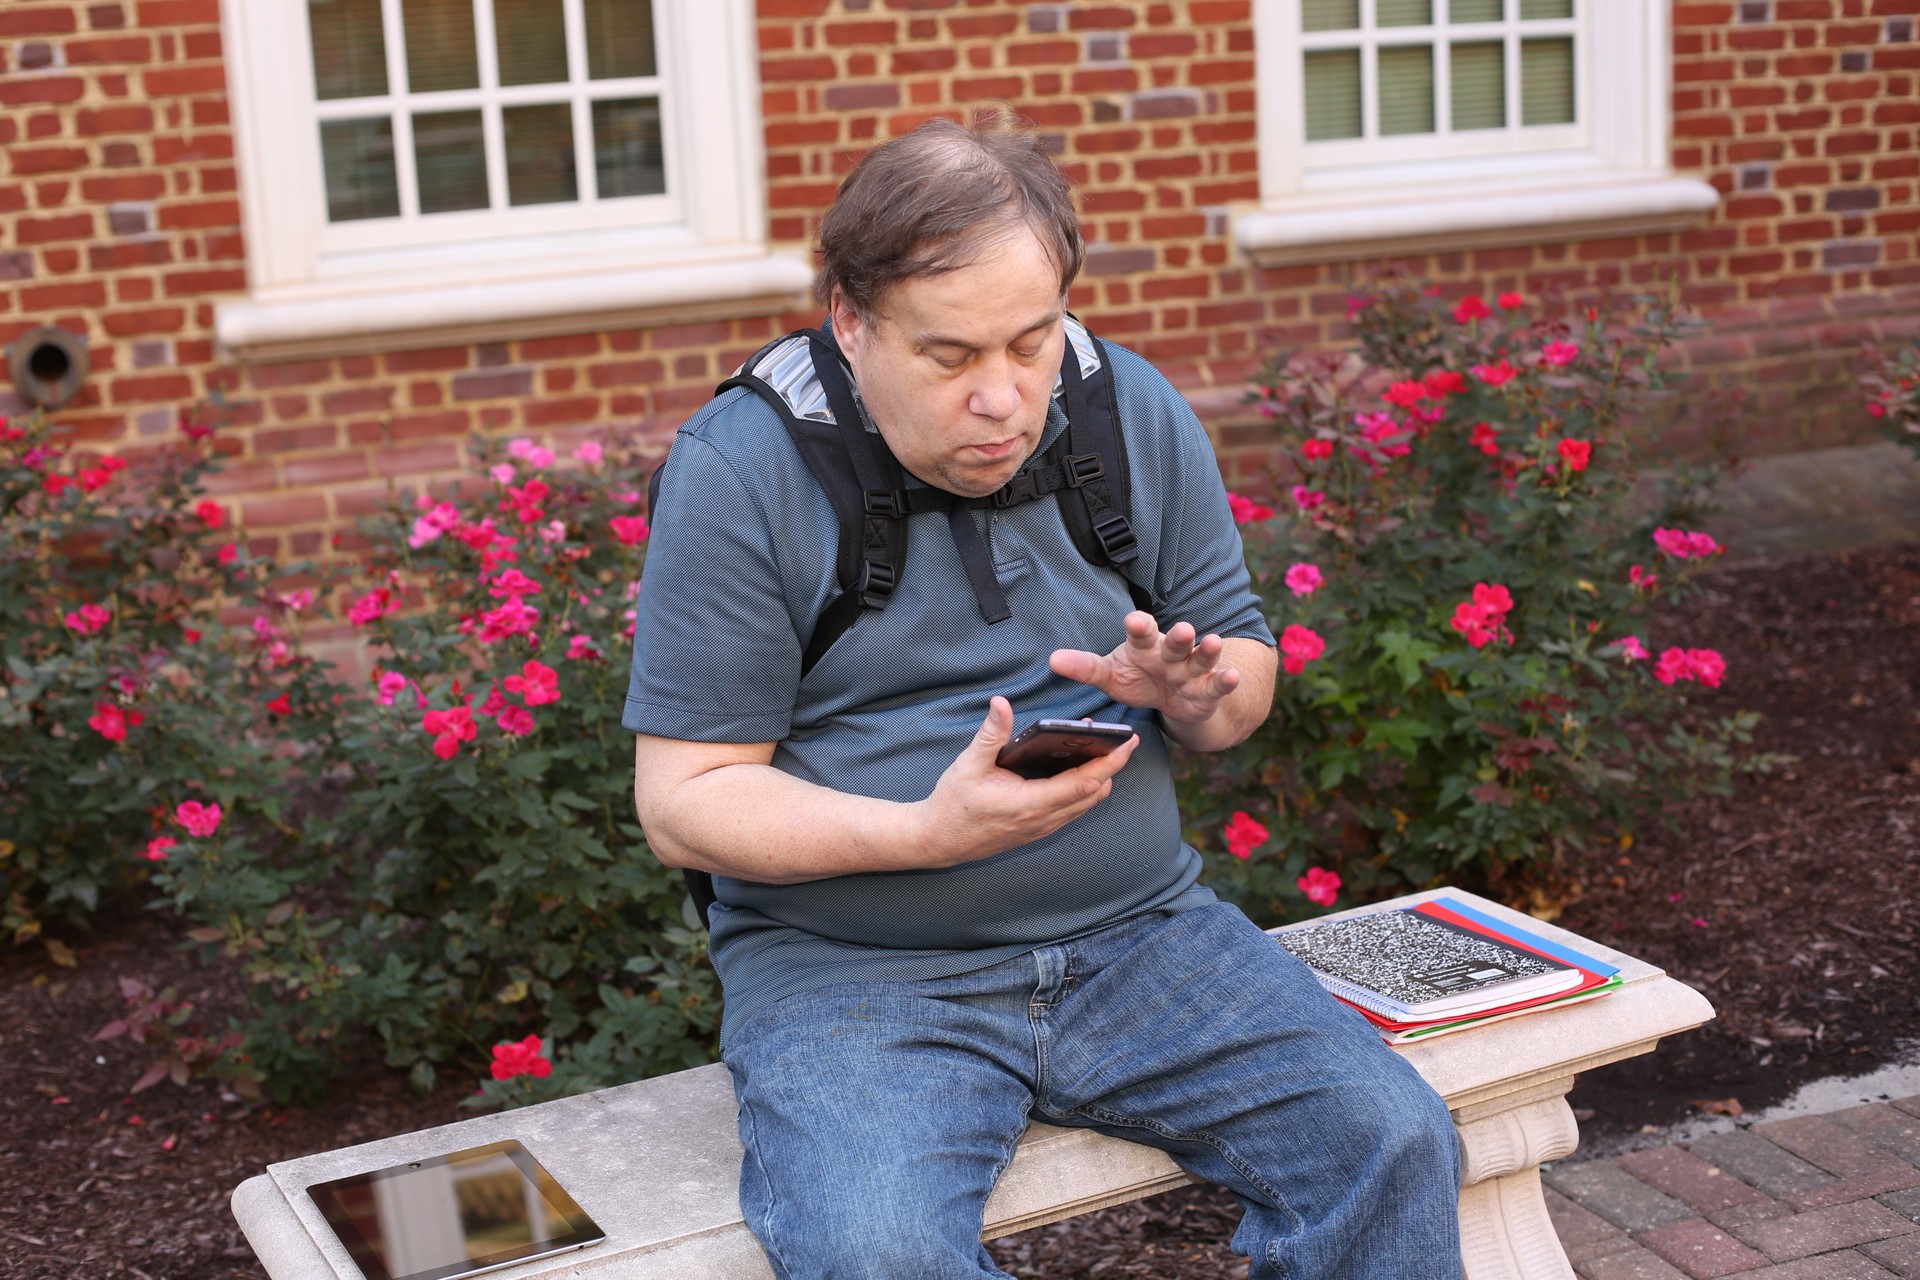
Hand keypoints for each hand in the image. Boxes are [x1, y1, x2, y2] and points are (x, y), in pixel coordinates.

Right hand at [914, 696, 1137, 864]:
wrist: (938, 840)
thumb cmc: (953, 803)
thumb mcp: (969, 764)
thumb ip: (991, 734)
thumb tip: (1002, 703)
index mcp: (1031, 803)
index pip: (1084, 782)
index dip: (1111, 762)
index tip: (1128, 743)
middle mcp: (1044, 820)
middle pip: (1094, 792)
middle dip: (1112, 766)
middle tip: (1123, 738)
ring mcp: (1043, 828)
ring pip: (1087, 803)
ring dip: (1100, 777)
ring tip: (1103, 748)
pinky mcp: (1039, 830)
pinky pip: (1074, 809)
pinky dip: (1086, 788)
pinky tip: (1080, 768)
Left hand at [1049, 611, 1240, 729]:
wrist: (1174, 702)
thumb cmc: (1139, 680)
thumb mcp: (1111, 676)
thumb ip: (1086, 668)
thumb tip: (1052, 660)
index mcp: (1145, 646)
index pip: (1141, 633)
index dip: (1138, 626)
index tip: (1134, 620)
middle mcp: (1171, 653)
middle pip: (1175, 642)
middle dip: (1179, 636)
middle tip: (1183, 629)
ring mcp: (1192, 670)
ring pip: (1201, 657)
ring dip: (1208, 651)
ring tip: (1213, 642)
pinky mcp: (1208, 690)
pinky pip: (1217, 684)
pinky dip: (1226, 680)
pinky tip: (1232, 676)